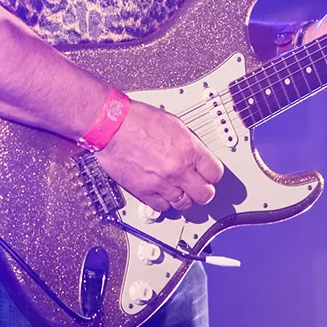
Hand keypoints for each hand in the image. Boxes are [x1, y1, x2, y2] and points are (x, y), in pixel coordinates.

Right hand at [96, 99, 223, 211]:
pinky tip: (161, 191)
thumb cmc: (137, 119)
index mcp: (189, 149)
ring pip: (184, 204)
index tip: (209, 174)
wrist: (112, 126)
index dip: (212, 174)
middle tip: (198, 186)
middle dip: (203, 190)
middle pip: (204, 194)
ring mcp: (162, 183)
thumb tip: (196, 156)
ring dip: (183, 197)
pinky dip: (163, 201)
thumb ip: (189, 143)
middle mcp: (178, 169)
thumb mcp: (173, 123)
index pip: (215, 173)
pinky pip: (162, 207)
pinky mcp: (144, 192)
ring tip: (177, 188)